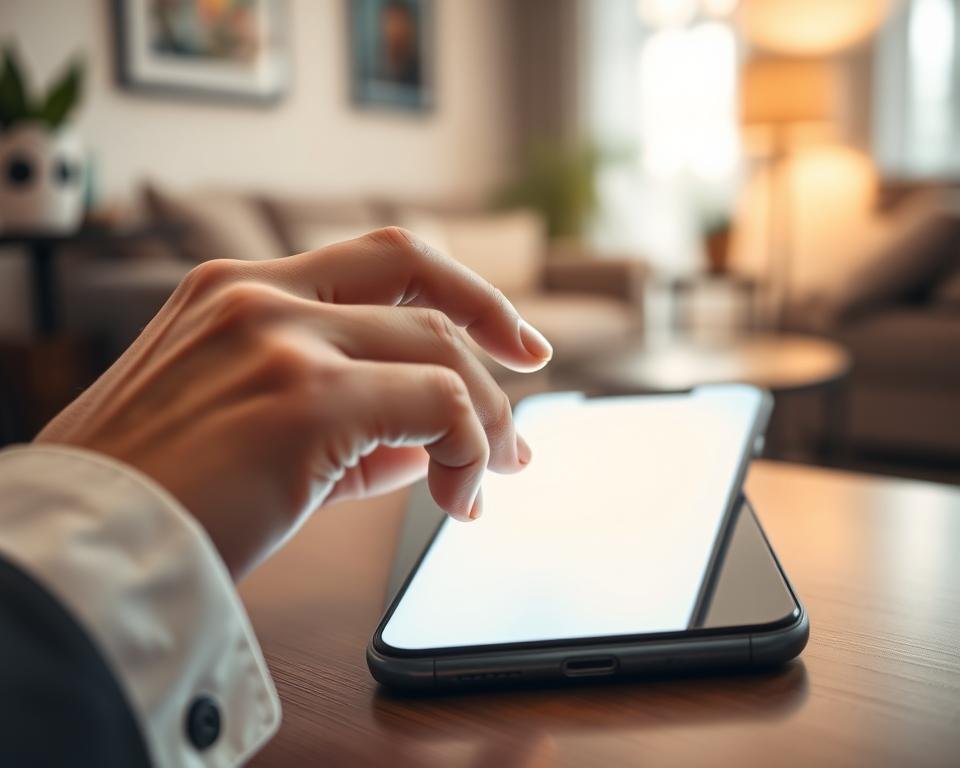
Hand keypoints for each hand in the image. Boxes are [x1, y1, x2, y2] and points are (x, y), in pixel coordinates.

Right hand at [37, 228, 551, 578]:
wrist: (81, 555)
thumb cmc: (154, 499)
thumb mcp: (240, 430)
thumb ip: (341, 424)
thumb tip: (429, 441)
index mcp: (234, 289)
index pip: (380, 258)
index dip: (459, 289)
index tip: (507, 335)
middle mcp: (259, 294)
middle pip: (422, 277)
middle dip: (496, 331)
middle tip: (531, 391)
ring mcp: (283, 340)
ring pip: (439, 349)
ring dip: (487, 416)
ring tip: (493, 473)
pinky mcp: (306, 399)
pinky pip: (437, 405)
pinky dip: (468, 448)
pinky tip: (458, 499)